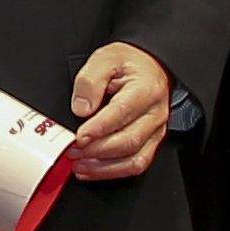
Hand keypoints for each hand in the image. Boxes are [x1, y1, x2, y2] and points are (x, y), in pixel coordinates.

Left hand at [67, 41, 176, 180]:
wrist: (150, 65)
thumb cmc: (128, 63)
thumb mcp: (105, 59)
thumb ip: (90, 81)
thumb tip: (81, 108)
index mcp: (146, 90)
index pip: (122, 113)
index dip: (98, 128)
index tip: (79, 136)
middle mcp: (155, 113)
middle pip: (128, 141)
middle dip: (97, 150)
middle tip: (73, 150)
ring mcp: (156, 131)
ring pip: (134, 159)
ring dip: (104, 167)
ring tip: (79, 164)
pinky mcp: (152, 142)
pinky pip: (136, 164)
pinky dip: (113, 172)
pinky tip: (92, 169)